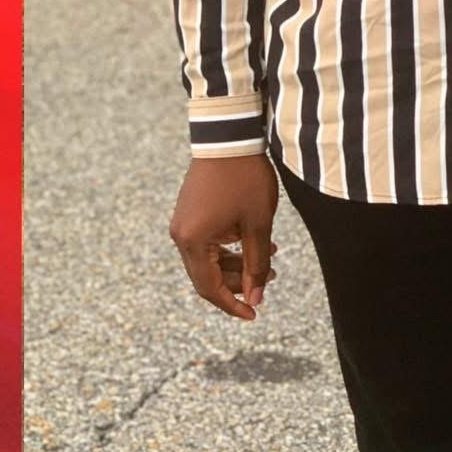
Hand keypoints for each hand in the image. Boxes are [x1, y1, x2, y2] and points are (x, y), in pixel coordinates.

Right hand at [169, 154, 279, 320]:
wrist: (229, 137)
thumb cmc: (245, 179)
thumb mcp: (258, 225)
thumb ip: (257, 265)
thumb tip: (256, 299)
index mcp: (193, 241)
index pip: (209, 288)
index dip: (233, 304)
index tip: (254, 314)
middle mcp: (181, 235)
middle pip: (207, 275)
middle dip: (239, 282)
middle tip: (271, 279)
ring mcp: (183, 222)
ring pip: (208, 259)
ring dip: (236, 264)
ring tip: (270, 259)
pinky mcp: (189, 212)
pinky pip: (206, 242)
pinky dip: (229, 248)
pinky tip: (252, 241)